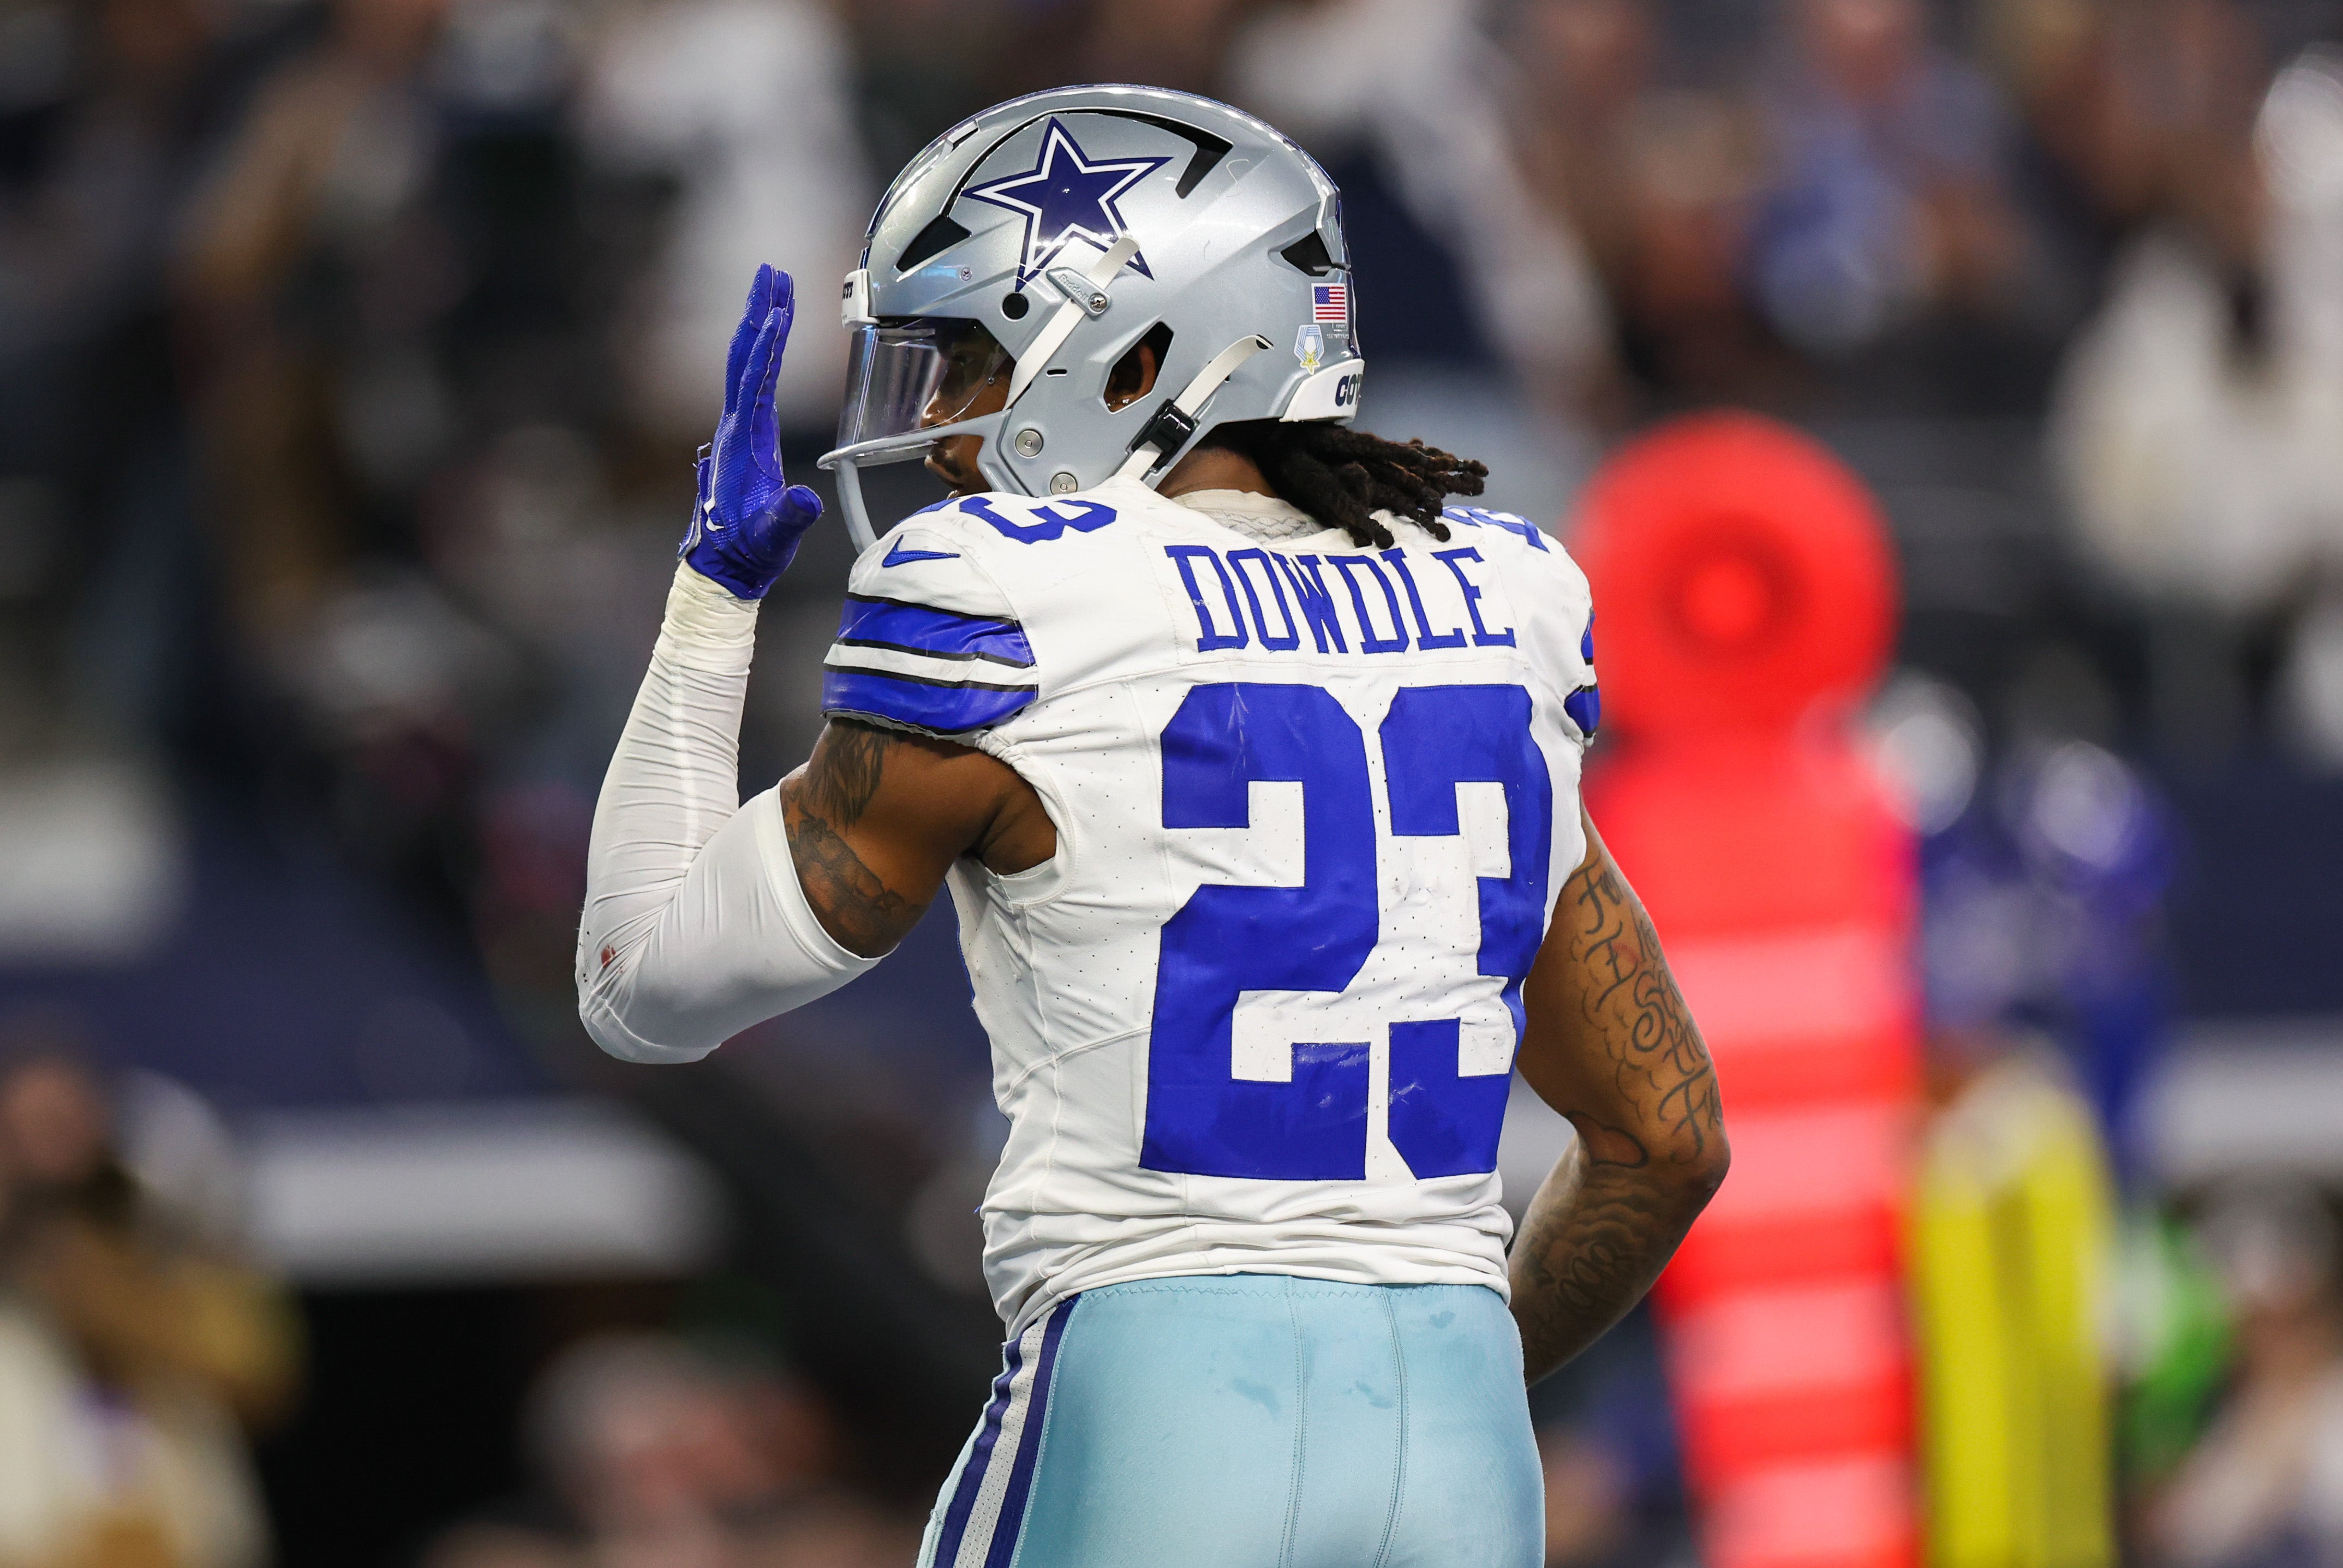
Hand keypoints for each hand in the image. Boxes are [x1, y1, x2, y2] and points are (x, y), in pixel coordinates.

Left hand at [681, 265, 823, 598]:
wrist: (721, 568)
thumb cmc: (747, 551)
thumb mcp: (774, 537)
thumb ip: (790, 518)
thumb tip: (803, 501)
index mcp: (743, 441)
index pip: (756, 380)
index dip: (769, 344)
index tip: (778, 307)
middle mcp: (734, 427)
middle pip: (746, 357)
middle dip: (759, 312)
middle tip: (770, 272)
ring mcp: (736, 431)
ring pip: (745, 365)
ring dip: (759, 325)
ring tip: (773, 291)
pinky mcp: (743, 439)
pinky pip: (752, 382)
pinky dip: (762, 354)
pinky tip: (770, 344)